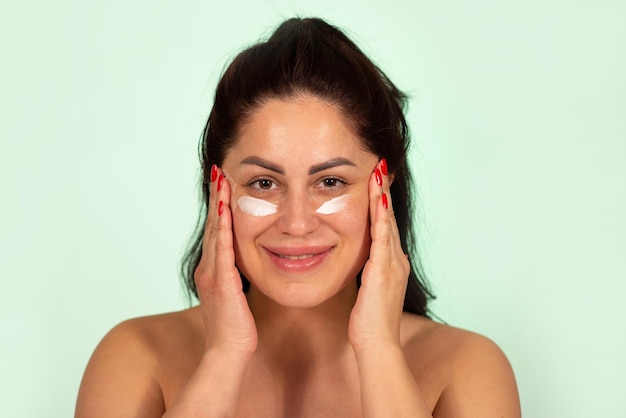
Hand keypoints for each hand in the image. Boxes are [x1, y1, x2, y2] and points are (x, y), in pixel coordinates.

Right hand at [194, 165, 257, 354]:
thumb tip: (245, 264)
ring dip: (217, 203)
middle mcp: (208, 268)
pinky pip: (222, 248)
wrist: (228, 354)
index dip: (218, 205)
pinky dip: (222, 226)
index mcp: (213, 270)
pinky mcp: (222, 282)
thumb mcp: (236, 296)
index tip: (223, 181)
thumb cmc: (236, 328)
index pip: (216, 230)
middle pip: (212, 224)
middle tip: (218, 169)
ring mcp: (212, 274)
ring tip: (220, 178)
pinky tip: (226, 208)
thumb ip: (237, 277)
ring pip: (215, 231)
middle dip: (215, 196)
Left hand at [348, 159, 409, 351]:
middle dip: (384, 192)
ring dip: (383, 196)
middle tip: (380, 166)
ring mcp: (392, 264)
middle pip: (390, 218)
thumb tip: (364, 267)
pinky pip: (382, 236)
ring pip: (387, 222)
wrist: (377, 344)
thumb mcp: (369, 293)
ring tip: (379, 173)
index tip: (376, 182)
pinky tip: (377, 199)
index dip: (382, 204)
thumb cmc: (369, 324)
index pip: (386, 227)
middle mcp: (396, 260)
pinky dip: (380, 216)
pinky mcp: (383, 270)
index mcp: (391, 265)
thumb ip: (369, 276)